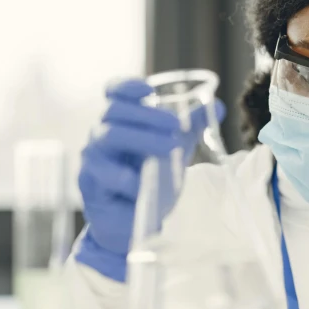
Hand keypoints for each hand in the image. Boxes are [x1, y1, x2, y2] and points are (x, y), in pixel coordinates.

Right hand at [75, 79, 224, 281]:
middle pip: (114, 111)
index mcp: (120, 121)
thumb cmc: (148, 182)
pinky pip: (103, 173)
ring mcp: (92, 157)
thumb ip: (190, 128)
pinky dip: (126, 177)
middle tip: (175, 125)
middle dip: (147, 115)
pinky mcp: (88, 182)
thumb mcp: (173, 151)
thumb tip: (220, 106)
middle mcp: (102, 134)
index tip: (148, 90)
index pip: (114, 93)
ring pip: (109, 135)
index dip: (126, 86)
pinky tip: (141, 184)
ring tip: (168, 149)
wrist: (133, 222)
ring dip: (142, 139)